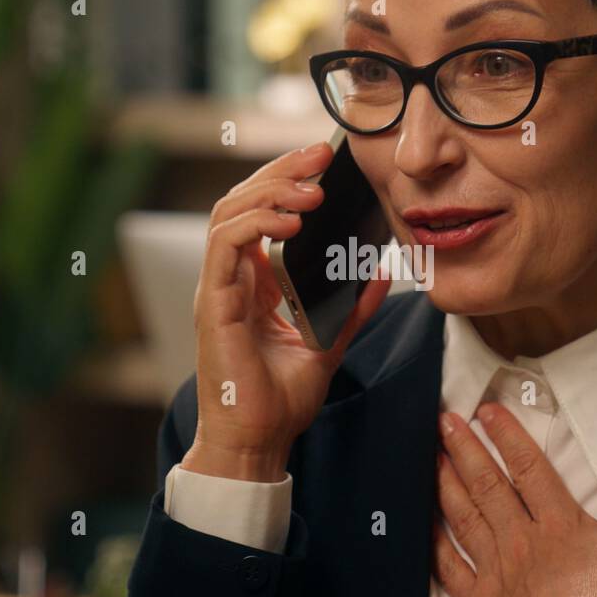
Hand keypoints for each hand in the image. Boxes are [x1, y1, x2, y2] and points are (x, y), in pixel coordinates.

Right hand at [183, 142, 390, 481]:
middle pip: (242, 202)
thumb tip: (380, 272)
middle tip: (318, 154)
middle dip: (280, 171)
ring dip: (270, 192)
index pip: (260, 213)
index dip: (286, 181)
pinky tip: (288, 224)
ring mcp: (219, 290)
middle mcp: (230, 279)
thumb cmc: (280, 401)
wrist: (258, 442)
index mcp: (252, 283)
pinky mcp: (215, 305)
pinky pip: (225, 247)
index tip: (323, 163)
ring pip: (229, 214)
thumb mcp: (328, 343)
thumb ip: (351, 307)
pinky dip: (255, 226)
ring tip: (311, 189)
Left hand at [432, 402, 596, 596]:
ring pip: (464, 518)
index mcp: (558, 524)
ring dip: (446, 484)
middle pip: (487, 485)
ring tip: (430, 457)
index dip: (507, 436)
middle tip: (443, 420)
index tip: (486, 410)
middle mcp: (520, 539)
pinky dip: (434, 544)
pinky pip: (449, 567)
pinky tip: (423, 525)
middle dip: (464, 450)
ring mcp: (495, 570)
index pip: (528, 468)